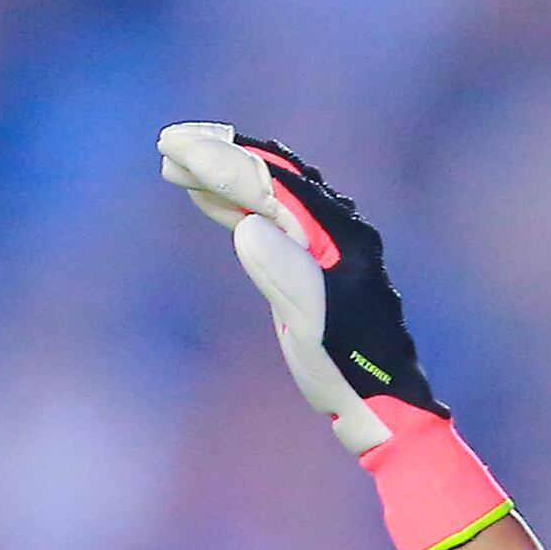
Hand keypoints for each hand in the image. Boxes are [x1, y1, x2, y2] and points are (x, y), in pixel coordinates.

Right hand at [158, 122, 511, 549]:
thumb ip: (285, 272)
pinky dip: (238, 204)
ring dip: (225, 175)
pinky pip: (273, 219)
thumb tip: (249, 227)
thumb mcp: (312, 324)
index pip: (272, 183)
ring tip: (175, 163)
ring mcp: (328, 246)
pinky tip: (210, 201)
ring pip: (271, 194)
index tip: (176, 146)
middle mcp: (337, 230)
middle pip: (273, 175)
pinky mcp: (317, 266)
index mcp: (338, 235)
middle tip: (169, 143)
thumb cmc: (347, 369)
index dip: (222, 161)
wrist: (381, 406)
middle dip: (221, 155)